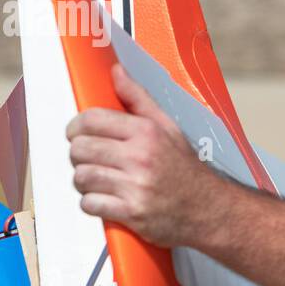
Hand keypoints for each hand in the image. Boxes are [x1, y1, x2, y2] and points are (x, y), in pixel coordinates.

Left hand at [66, 62, 218, 249]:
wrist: (209, 208)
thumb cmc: (185, 167)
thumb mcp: (167, 126)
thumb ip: (138, 98)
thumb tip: (116, 72)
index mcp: (146, 132)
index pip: (91, 120)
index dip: (75, 127)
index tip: (76, 134)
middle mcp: (140, 157)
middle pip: (81, 149)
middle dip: (78, 154)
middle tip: (88, 158)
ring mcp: (136, 187)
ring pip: (82, 177)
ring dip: (83, 180)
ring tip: (95, 179)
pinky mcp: (132, 213)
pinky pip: (90, 204)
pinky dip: (91, 203)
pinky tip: (103, 199)